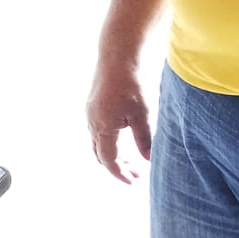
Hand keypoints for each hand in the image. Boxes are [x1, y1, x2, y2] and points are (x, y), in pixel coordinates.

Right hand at [87, 52, 151, 181]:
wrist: (118, 56)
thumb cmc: (132, 84)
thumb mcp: (143, 114)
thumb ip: (145, 140)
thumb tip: (148, 159)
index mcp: (102, 127)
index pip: (109, 160)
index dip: (121, 173)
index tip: (134, 181)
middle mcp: (92, 122)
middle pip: (100, 154)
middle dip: (118, 166)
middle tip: (136, 173)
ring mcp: (90, 113)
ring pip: (98, 143)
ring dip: (113, 154)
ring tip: (133, 159)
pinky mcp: (93, 104)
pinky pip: (97, 131)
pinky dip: (109, 141)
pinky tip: (123, 137)